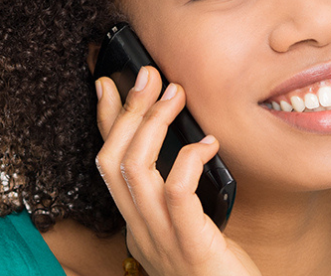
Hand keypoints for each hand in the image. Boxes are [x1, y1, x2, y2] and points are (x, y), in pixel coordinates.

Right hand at [95, 68, 259, 275]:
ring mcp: (162, 241)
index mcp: (139, 226)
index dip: (106, 122)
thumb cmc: (223, 272)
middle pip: (113, 161)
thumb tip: (187, 146)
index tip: (107, 83)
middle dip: (127, 111)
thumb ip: (184, 196)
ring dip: (153, 125)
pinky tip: (208, 144)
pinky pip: (176, 194)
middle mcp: (142, 232)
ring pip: (135, 171)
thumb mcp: (195, 228)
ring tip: (176, 96)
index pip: (109, 166)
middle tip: (148, 75)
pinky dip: (187, 160)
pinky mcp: (191, 247)